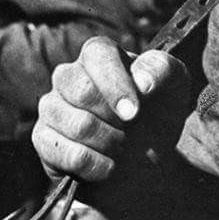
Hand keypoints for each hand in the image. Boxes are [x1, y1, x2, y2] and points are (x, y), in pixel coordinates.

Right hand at [32, 37, 189, 182]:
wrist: (146, 156)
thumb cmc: (158, 109)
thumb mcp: (174, 83)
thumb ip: (161, 70)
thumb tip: (142, 81)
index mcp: (98, 54)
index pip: (98, 56)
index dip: (116, 86)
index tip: (135, 113)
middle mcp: (69, 75)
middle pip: (81, 90)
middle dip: (114, 119)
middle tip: (131, 129)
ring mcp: (52, 107)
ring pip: (74, 124)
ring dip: (108, 142)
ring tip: (121, 146)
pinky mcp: (44, 139)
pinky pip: (61, 152)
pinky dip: (94, 164)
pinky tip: (108, 165)